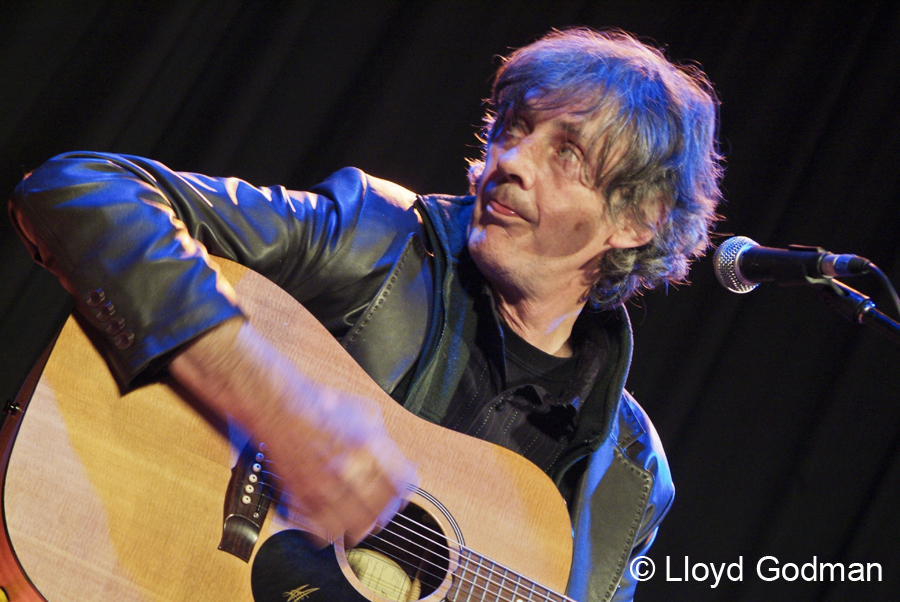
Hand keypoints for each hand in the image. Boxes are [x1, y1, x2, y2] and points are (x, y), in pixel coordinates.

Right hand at [170, 317, 416, 545]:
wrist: (278, 406)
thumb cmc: (320, 405)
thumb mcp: (366, 412)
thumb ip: (385, 440)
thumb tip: (399, 463)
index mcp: (368, 445)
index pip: (402, 486)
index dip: (404, 492)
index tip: (400, 494)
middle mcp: (347, 468)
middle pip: (381, 512)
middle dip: (384, 512)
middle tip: (380, 510)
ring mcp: (323, 485)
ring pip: (356, 528)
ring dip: (361, 525)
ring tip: (359, 520)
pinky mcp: (301, 497)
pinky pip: (324, 531)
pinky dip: (332, 530)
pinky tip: (333, 520)